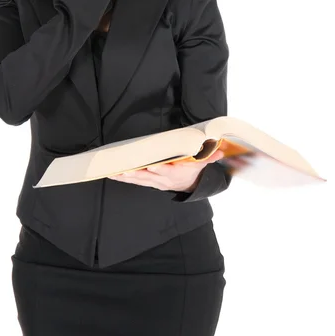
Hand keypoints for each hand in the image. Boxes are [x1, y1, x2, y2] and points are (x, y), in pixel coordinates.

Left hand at [108, 150, 224, 191]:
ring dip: (127, 176)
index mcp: (176, 173)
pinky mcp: (149, 182)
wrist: (190, 186)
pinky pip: (135, 181)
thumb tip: (220, 149)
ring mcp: (155, 182)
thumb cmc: (194, 171)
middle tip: (126, 170)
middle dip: (137, 173)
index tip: (152, 166)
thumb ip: (210, 156)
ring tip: (115, 172)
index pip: (167, 171)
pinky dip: (124, 178)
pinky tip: (114, 175)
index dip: (159, 169)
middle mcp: (164, 180)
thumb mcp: (203, 164)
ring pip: (139, 180)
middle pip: (149, 176)